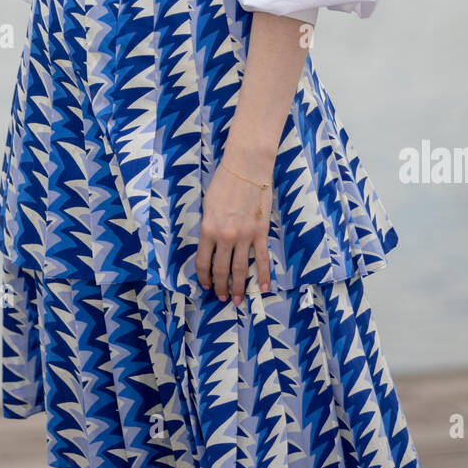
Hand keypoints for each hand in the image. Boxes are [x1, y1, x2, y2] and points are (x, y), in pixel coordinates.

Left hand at [195, 158, 271, 302]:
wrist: (246, 167)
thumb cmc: (223, 182)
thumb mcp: (207, 205)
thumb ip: (208, 227)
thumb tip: (210, 244)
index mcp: (208, 230)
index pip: (203, 262)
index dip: (204, 277)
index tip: (206, 285)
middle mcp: (225, 237)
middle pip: (221, 270)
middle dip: (221, 287)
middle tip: (222, 298)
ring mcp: (244, 236)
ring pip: (241, 269)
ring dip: (239, 287)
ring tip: (238, 300)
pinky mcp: (261, 233)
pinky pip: (262, 259)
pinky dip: (264, 275)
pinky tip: (263, 288)